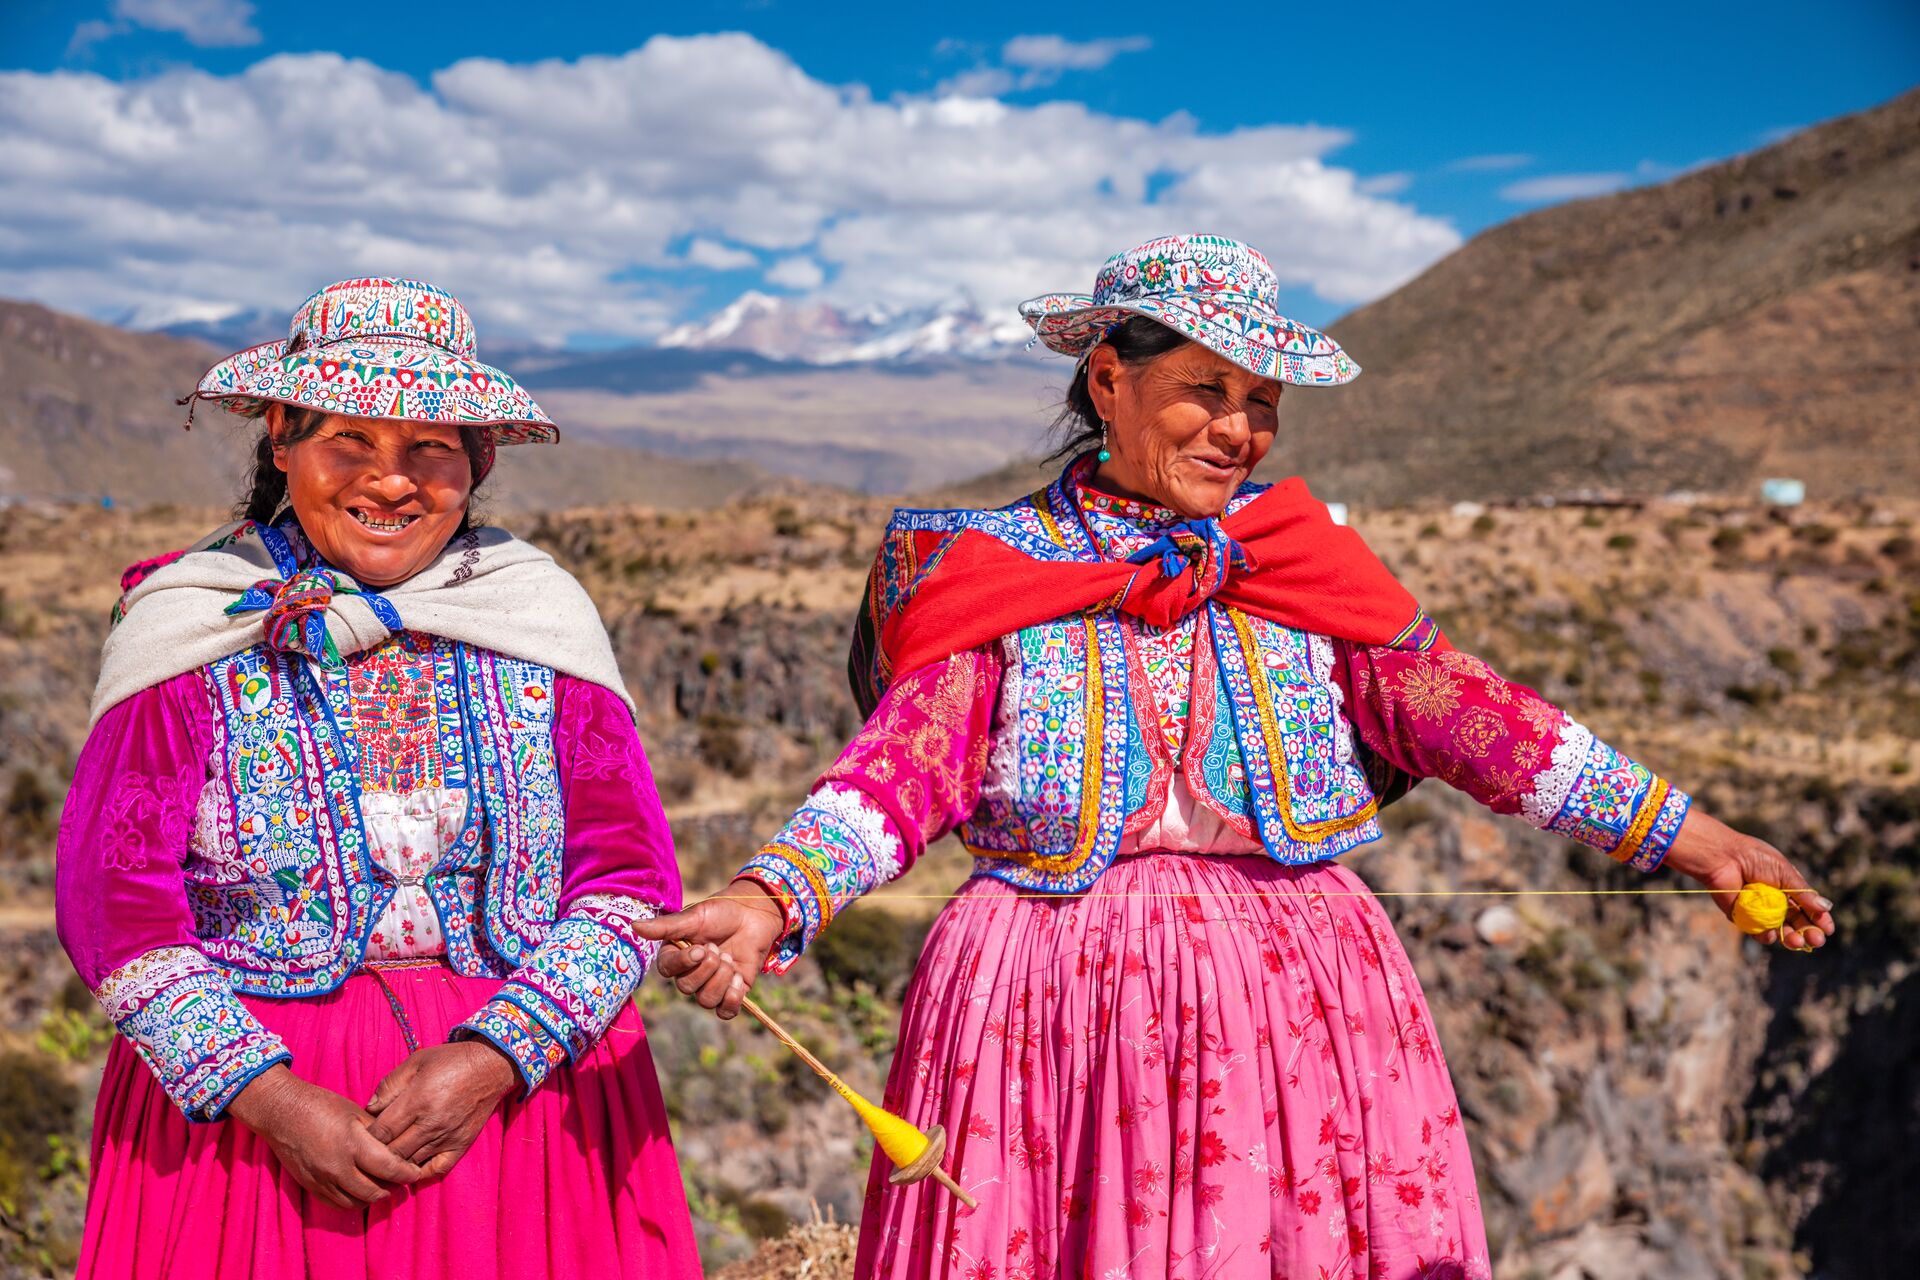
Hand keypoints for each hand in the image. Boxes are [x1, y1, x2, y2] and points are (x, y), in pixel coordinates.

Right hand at [227, 1065, 422, 1208]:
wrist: (282, 1112)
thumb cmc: (322, 1106)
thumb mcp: (355, 1113)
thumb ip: (377, 1133)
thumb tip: (397, 1147)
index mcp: (353, 1144)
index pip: (388, 1168)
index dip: (406, 1174)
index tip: (415, 1173)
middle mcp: (338, 1167)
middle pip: (375, 1191)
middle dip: (393, 1188)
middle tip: (402, 1180)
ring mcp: (322, 1180)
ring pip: (357, 1202)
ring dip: (374, 1197)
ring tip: (383, 1185)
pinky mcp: (311, 1186)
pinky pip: (337, 1204)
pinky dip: (354, 1201)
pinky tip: (361, 1190)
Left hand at [365, 1042, 517, 1177]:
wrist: (490, 1066)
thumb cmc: (449, 1060)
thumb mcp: (415, 1062)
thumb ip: (390, 1084)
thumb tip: (370, 1108)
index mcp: (417, 1100)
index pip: (381, 1131)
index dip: (367, 1137)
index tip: (363, 1134)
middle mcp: (431, 1122)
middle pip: (393, 1152)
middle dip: (377, 1153)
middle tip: (370, 1149)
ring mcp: (447, 1136)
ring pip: (411, 1163)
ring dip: (396, 1163)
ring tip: (387, 1158)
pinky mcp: (461, 1144)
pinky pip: (436, 1169)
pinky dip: (421, 1172)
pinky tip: (411, 1166)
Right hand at [633, 878, 787, 1018]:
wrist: (754, 915)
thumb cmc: (721, 912)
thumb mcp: (694, 917)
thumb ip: (666, 927)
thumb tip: (633, 925)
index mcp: (676, 955)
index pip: (668, 971)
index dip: (683, 964)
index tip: (699, 949)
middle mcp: (690, 973)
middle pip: (687, 988)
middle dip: (707, 969)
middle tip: (718, 948)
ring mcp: (711, 985)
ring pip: (706, 1001)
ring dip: (721, 979)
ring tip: (729, 958)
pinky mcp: (732, 993)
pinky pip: (725, 1011)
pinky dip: (733, 997)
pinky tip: (739, 978)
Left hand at [1662, 810, 1835, 949]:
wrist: (1722, 857)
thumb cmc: (1753, 858)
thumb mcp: (1784, 872)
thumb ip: (1803, 893)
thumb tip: (1826, 908)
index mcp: (1788, 887)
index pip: (1808, 908)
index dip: (1819, 919)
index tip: (1828, 929)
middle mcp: (1775, 901)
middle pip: (1797, 923)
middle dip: (1808, 933)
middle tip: (1816, 940)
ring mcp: (1759, 911)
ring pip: (1780, 931)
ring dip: (1791, 938)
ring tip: (1797, 941)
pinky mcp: (1742, 917)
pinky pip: (1757, 932)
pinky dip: (1766, 936)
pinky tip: (1772, 935)